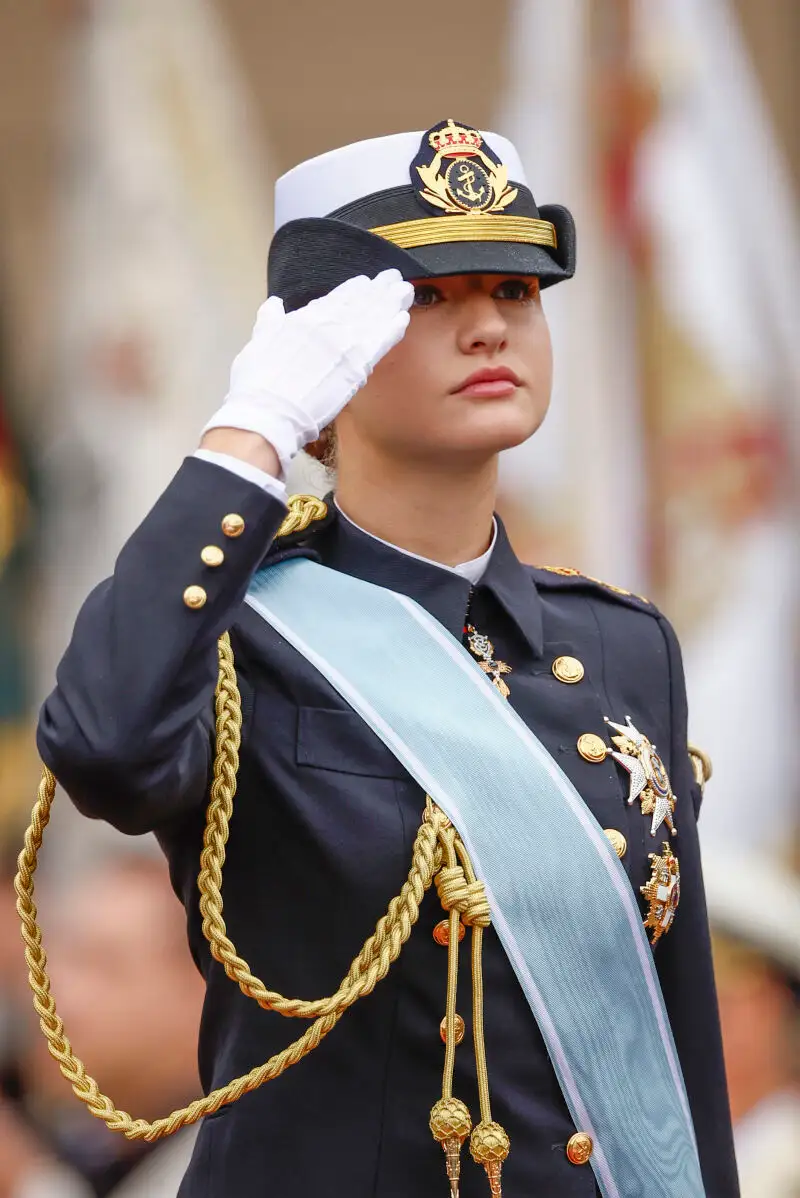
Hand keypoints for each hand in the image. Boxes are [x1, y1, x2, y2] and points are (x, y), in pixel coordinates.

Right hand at [202, 270, 413, 474]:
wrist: (269, 409)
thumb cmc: (257, 381)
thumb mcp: (258, 340)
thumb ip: (269, 320)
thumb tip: (274, 304)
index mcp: (306, 318)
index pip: (336, 299)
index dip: (354, 289)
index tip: (366, 281)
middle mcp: (328, 325)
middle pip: (360, 303)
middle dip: (378, 290)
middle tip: (394, 278)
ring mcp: (345, 343)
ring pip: (374, 317)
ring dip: (391, 302)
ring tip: (405, 291)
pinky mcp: (358, 366)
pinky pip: (381, 342)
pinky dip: (393, 328)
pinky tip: (404, 318)